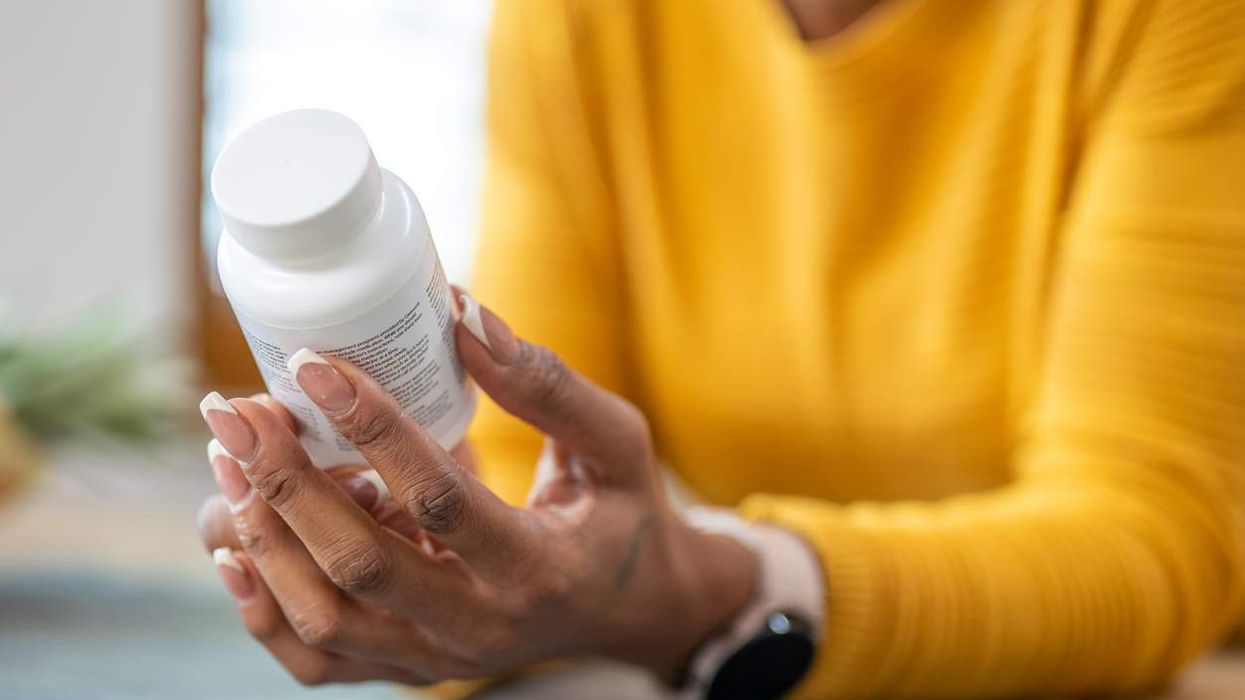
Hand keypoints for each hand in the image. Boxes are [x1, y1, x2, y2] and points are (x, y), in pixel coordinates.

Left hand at [197, 293, 756, 685]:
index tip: (316, 363)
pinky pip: (317, 658)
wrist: (629, 607)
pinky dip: (262, 605)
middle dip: (289, 482)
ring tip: (230, 458)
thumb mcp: (617, 443)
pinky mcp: (409, 668)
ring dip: (265, 535)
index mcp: (539, 570)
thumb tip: (463, 313)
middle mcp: (482, 629)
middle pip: (361, 566)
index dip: (373, 428)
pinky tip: (235, 541)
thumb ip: (547, 385)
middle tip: (239, 411)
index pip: (441, 500)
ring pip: (325, 618)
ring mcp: (438, 660)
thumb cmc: (626, 514)